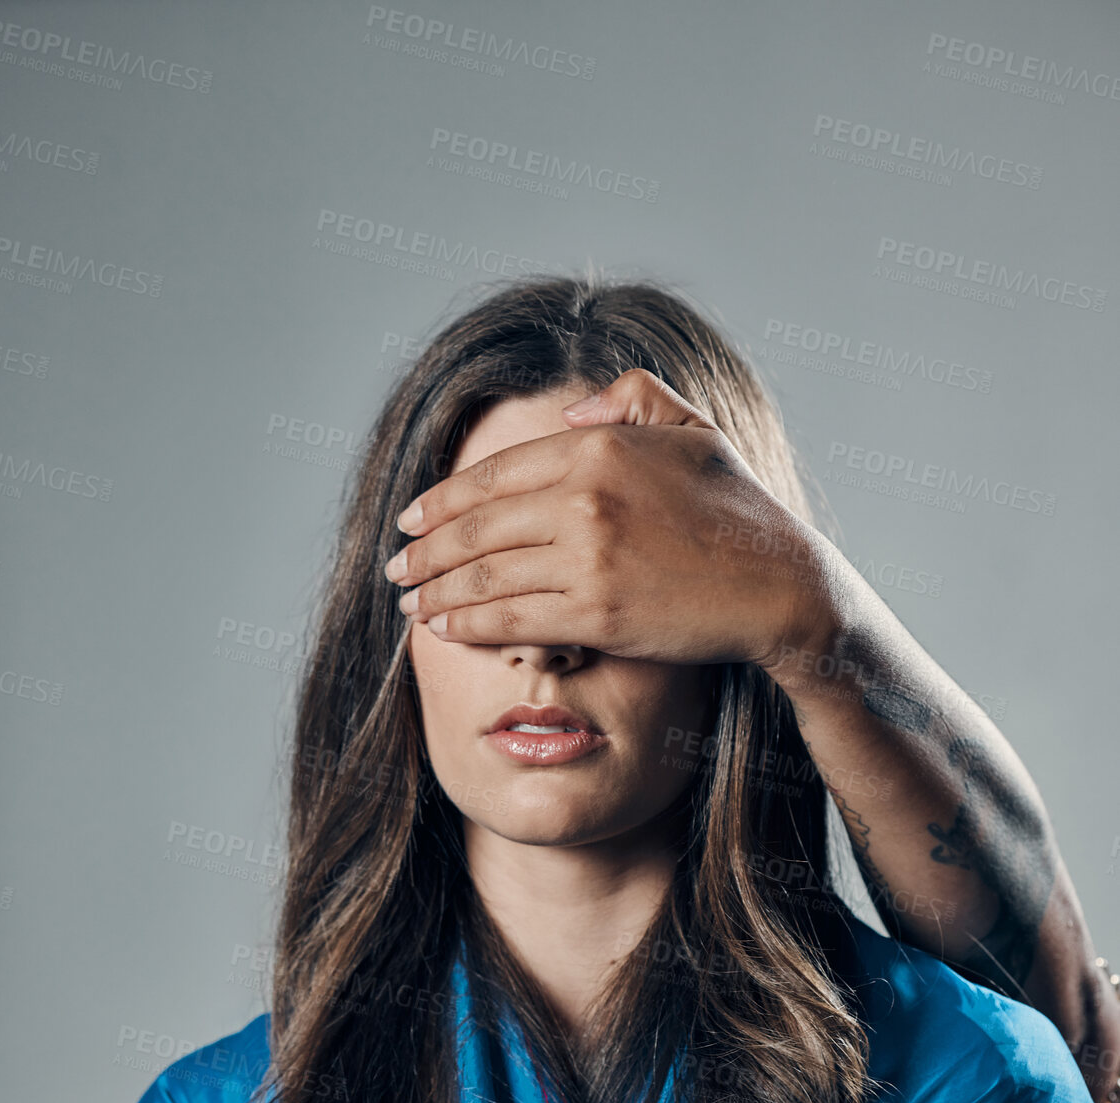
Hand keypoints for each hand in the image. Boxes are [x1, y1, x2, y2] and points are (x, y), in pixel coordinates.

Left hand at [384, 367, 836, 669]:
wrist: (779, 583)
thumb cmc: (738, 507)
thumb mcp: (692, 429)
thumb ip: (630, 401)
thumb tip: (568, 419)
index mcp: (598, 448)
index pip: (494, 476)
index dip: (443, 502)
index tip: (412, 521)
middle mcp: (585, 498)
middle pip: (478, 528)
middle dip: (426, 552)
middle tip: (396, 568)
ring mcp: (589, 559)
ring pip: (486, 577)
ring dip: (436, 592)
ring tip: (410, 602)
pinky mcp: (598, 613)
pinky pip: (512, 618)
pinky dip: (468, 623)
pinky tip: (443, 628)